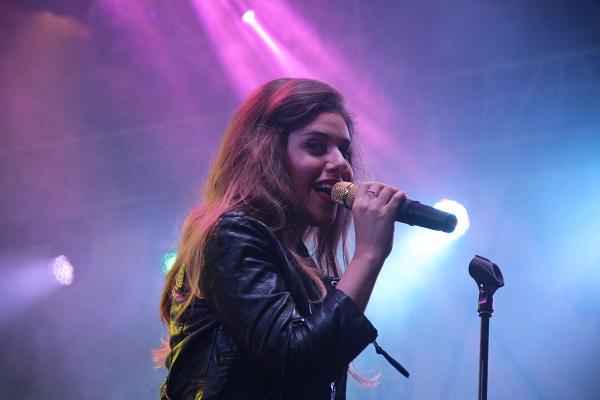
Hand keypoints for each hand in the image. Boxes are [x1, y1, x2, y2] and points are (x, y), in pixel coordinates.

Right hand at [335, 182, 406, 311]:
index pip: (363, 185)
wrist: (368, 253)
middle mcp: (365, 204)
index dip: (372, 185)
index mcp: (356, 206)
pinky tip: (404, 197)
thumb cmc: (365, 241)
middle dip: (385, 187)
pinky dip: (402, 195)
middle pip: (376, 185)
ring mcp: (376, 208)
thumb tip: (381, 204)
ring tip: (399, 196)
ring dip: (394, 190)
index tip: (378, 190)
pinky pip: (397, 197)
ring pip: (388, 189)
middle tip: (391, 193)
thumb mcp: (360, 220)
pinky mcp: (387, 213)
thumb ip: (367, 210)